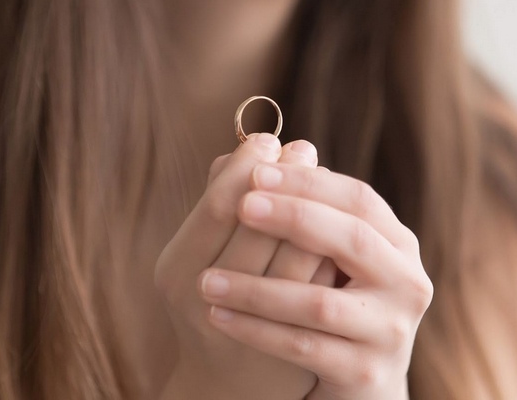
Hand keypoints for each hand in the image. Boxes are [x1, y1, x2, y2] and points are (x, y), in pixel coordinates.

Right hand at [155, 134, 332, 399]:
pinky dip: (332, 249)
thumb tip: (239, 150)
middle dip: (288, 181)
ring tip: (323, 175)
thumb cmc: (211, 296)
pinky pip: (323, 289)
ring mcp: (252, 332)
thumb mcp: (198, 250)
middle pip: (260, 229)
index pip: (219, 206)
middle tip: (303, 148)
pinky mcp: (290, 351)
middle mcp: (208, 304)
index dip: (246, 167)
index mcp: (177, 271)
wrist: (226, 383)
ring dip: (317, 209)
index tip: (267, 141)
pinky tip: (340, 220)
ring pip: (297, 259)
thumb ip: (216, 202)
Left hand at [197, 163, 433, 399]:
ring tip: (206, 279)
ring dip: (256, 288)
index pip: (359, 199)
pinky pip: (302, 347)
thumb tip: (244, 156)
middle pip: (352, 238)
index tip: (257, 170)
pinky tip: (218, 314)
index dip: (308, 182)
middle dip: (293, 216)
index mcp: (398, 244)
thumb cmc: (333, 304)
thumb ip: (299, 210)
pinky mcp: (365, 375)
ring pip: (318, 302)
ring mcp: (390, 333)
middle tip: (242, 204)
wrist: (360, 387)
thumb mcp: (324, 257)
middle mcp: (407, 283)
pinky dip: (256, 329)